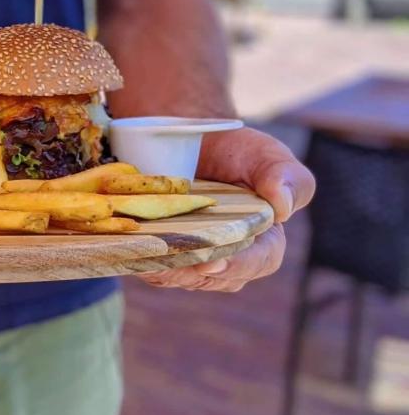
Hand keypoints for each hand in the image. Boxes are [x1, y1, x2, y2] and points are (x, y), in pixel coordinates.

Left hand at [138, 127, 314, 292]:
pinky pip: (151, 265)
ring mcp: (193, 257)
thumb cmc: (237, 150)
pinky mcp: (161, 251)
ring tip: (147, 254)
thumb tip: (283, 207)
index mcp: (264, 239)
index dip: (238, 265)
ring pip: (179, 276)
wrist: (189, 138)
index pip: (259, 262)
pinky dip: (141, 258)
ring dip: (162, 267)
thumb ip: (286, 177)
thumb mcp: (267, 155)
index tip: (214, 261)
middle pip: (213, 276)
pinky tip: (129, 249)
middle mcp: (229, 256)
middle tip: (171, 258)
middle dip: (192, 270)